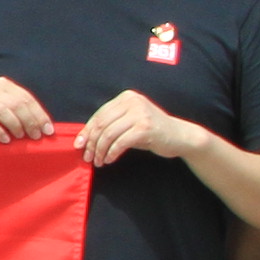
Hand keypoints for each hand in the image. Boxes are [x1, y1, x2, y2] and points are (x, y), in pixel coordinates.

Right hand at [0, 77, 53, 142]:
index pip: (26, 98)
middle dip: (29, 122)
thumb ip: (24, 112)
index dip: (39, 115)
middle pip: (16, 104)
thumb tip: (47, 128)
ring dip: (15, 126)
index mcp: (3, 84)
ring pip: (2, 111)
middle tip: (34, 136)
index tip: (48, 131)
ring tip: (20, 137)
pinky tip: (5, 140)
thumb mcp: (8, 108)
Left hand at [77, 89, 204, 166]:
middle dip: (91, 143)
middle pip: (101, 124)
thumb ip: (111, 125)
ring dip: (100, 151)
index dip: (87, 131)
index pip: (99, 115)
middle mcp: (132, 102)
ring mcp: (139, 114)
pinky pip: (120, 143)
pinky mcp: (145, 128)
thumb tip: (84, 139)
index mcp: (126, 97)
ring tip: (98, 161)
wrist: (180, 136)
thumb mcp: (129, 123)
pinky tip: (109, 160)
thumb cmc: (151, 131)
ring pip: (108, 134)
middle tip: (87, 157)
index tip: (79, 145)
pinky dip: (112, 153)